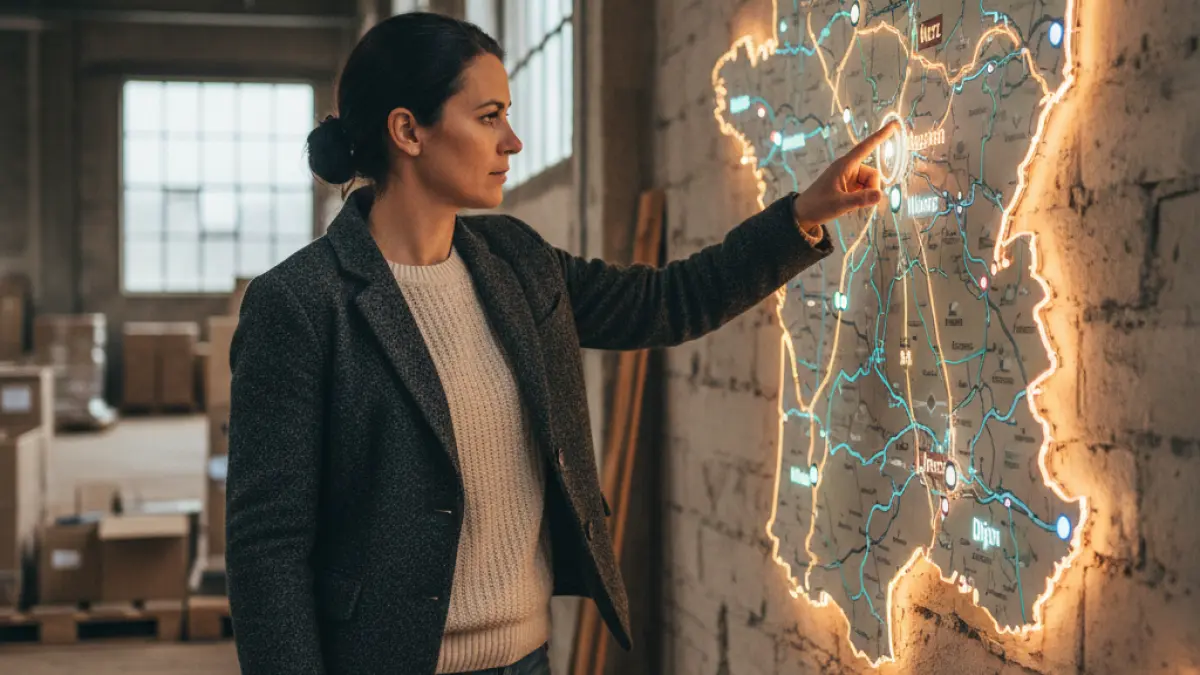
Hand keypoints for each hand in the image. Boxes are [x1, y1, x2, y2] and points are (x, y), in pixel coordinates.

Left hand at [792, 120, 900, 234]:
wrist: (804, 214)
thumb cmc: (817, 205)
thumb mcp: (839, 204)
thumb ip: (860, 200)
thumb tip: (880, 195)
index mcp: (844, 165)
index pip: (866, 147)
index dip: (881, 136)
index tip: (894, 124)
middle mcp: (849, 168)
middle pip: (873, 174)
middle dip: (871, 189)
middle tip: (858, 203)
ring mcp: (849, 177)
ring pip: (871, 183)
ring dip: (866, 195)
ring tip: (850, 204)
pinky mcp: (849, 186)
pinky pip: (865, 189)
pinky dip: (862, 198)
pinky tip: (849, 204)